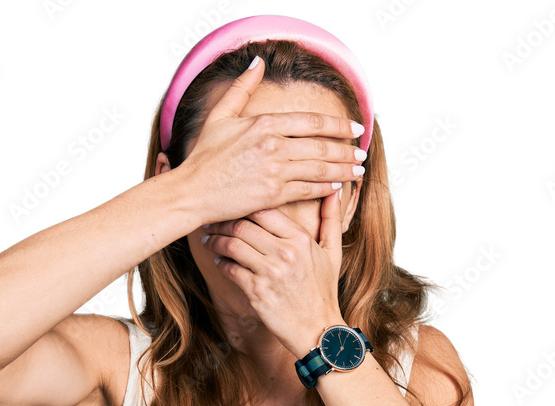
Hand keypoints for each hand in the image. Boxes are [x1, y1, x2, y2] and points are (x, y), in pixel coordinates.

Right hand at [177, 55, 365, 222]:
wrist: (191, 191)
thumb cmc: (203, 157)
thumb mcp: (220, 116)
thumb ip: (242, 89)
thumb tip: (258, 62)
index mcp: (265, 123)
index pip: (313, 122)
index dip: (339, 125)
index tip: (355, 128)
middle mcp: (274, 145)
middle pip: (322, 146)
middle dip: (347, 150)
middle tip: (363, 153)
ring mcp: (274, 171)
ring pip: (319, 169)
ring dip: (343, 169)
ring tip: (358, 170)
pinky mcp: (272, 194)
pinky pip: (307, 190)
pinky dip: (325, 188)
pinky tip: (337, 186)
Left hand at [199, 191, 345, 357]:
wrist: (318, 330)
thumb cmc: (323, 291)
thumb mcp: (333, 253)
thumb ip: (331, 220)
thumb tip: (335, 190)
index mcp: (301, 239)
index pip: (264, 210)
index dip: (243, 205)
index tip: (233, 207)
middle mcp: (285, 253)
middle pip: (243, 225)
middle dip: (223, 222)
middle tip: (212, 222)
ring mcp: (270, 273)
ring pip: (232, 245)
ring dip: (216, 240)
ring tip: (209, 239)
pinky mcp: (257, 292)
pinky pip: (230, 269)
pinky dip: (220, 262)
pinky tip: (219, 260)